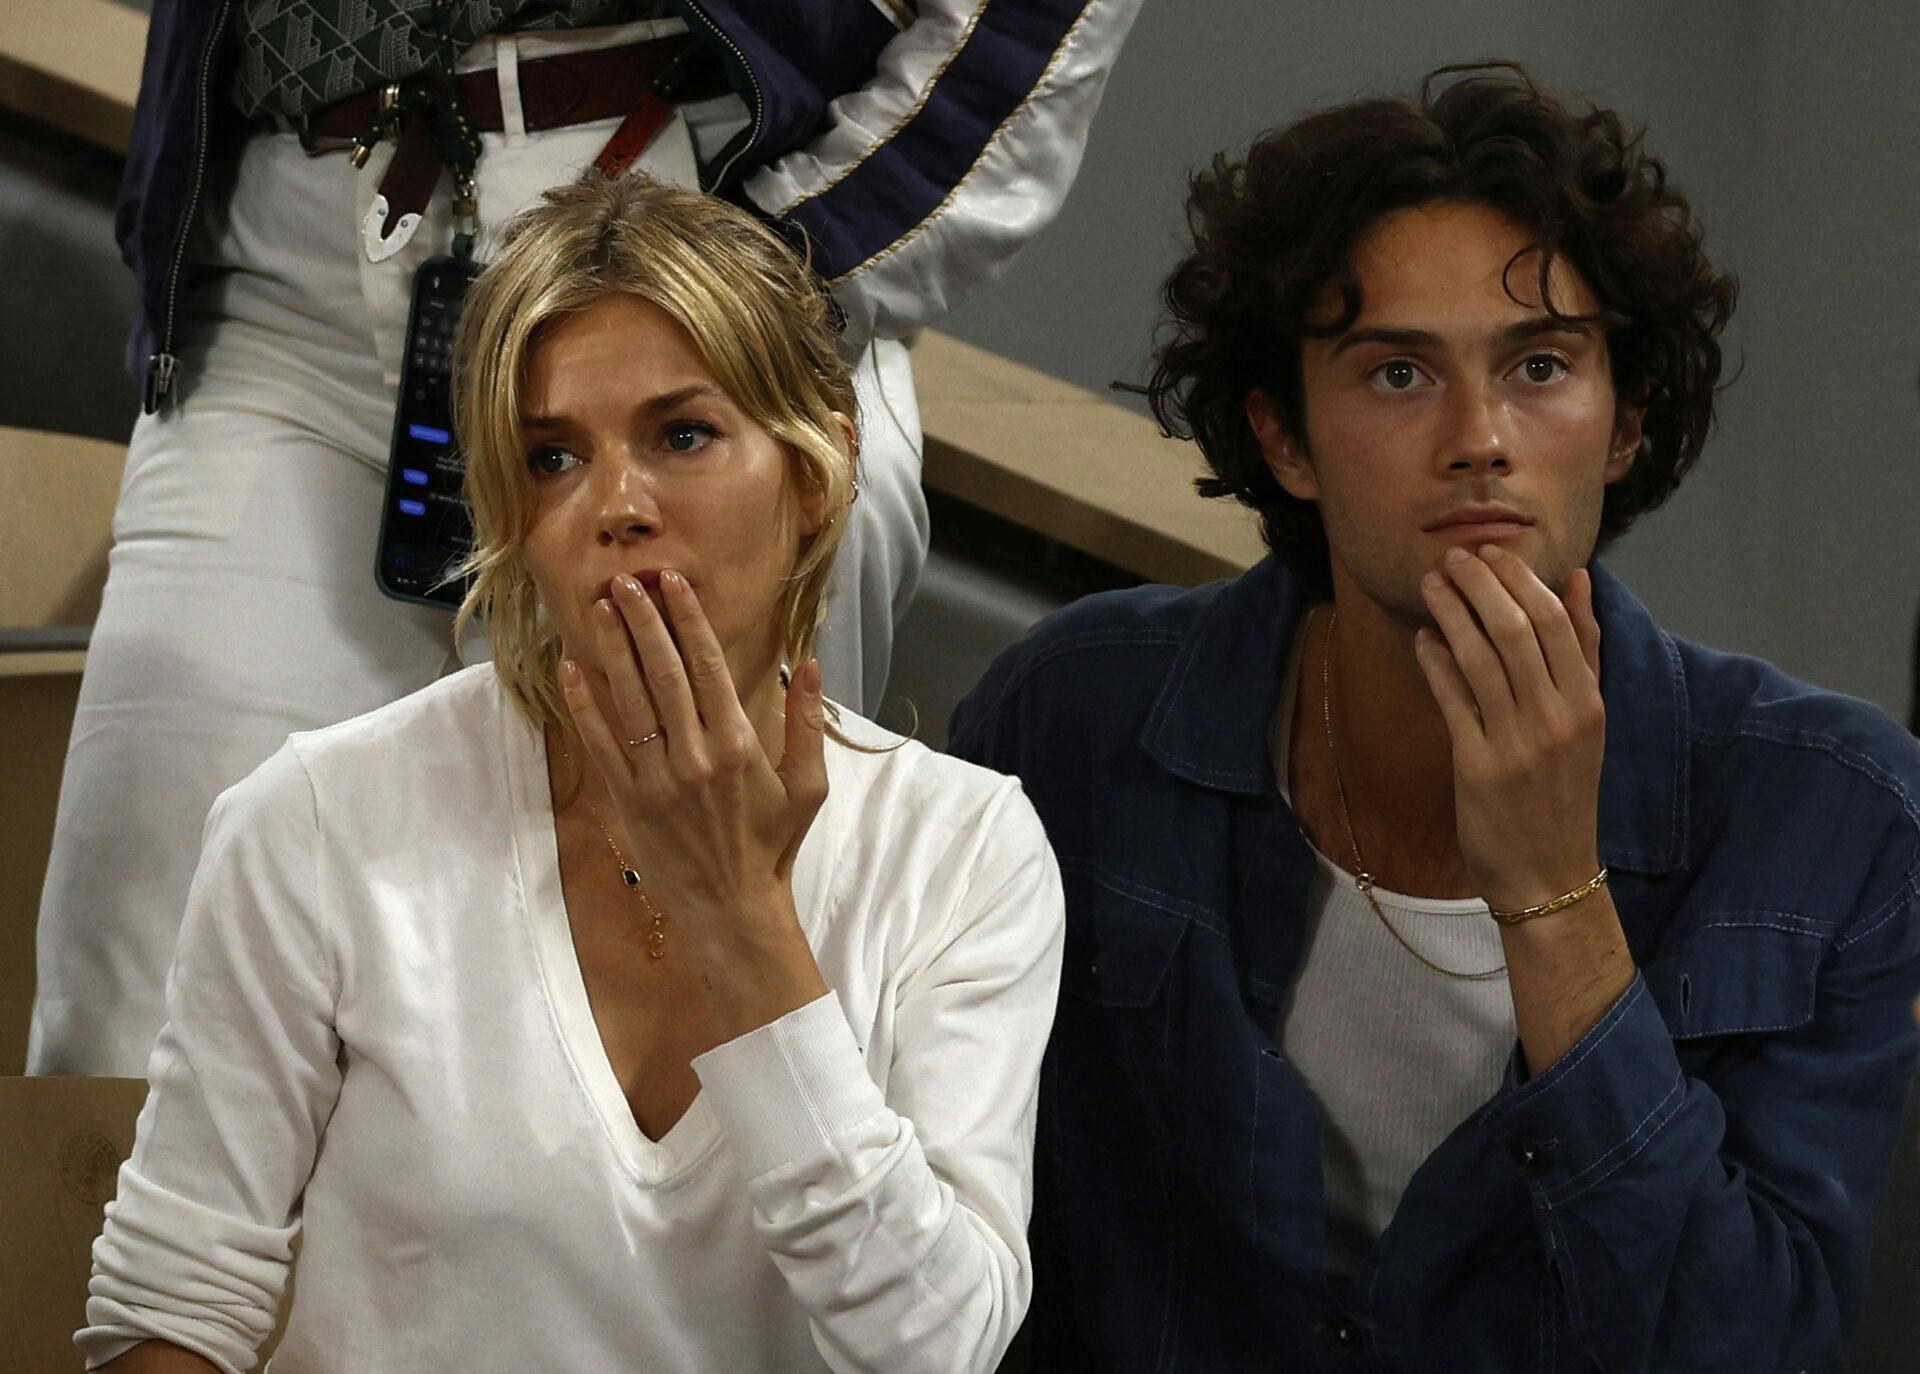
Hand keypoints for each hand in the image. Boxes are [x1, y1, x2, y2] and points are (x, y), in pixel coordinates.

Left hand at [560, 569, 828, 959]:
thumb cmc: (773, 845)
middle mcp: (696, 755)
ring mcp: (658, 778)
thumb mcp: (807, 786)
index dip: (688, 621)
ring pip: (630, 700)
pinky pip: (601, 743)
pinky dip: (584, 706)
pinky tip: (571, 670)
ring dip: (613, 651)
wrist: (732, 908)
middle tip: (626, 582)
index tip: (673, 584)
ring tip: (600, 610)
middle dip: (644, 623)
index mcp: (740, 745)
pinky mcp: (629, 800)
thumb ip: (808, 723)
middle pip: (665, 673)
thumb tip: (810, 662)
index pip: (709, 668)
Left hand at [1414, 545, 1605, 911]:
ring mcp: (1519, 743)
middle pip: (1518, 631)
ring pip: (1482, 659)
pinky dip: (1436, 663)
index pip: (1556, 621)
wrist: (1550, 872)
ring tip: (1431, 585)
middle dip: (1482, 586)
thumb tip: (1578, 581)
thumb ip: (1583, 650)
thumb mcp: (1588, 720)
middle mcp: (1558, 718)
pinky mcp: (1480, 767)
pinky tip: (1423, 639)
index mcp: (1589, 703)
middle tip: (1452, 558)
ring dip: (1452, 614)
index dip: (1519, 579)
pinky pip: (1454, 701)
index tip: (1490, 552)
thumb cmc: (1564, 791)